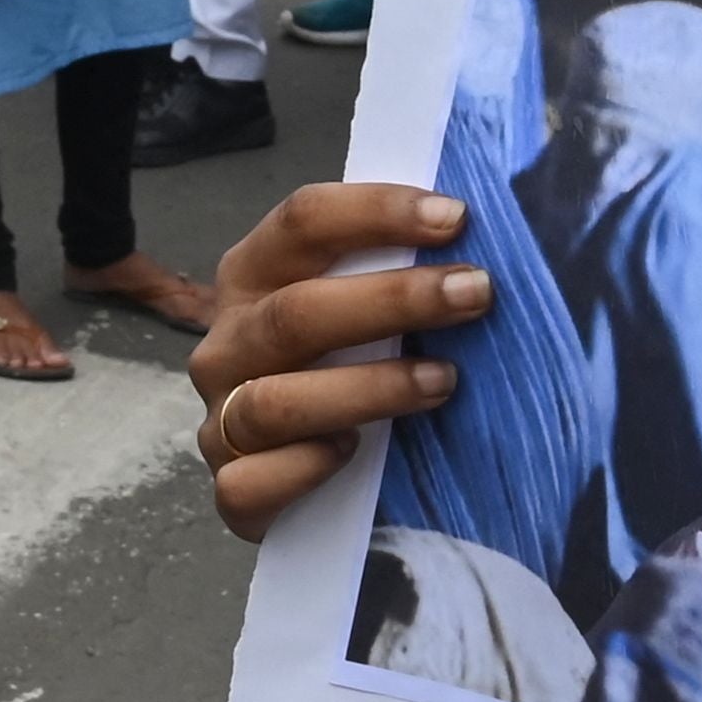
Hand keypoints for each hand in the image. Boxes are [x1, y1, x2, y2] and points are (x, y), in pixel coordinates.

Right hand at [188, 184, 487, 539]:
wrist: (314, 481)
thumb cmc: (351, 369)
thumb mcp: (362, 309)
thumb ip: (397, 267)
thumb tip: (480, 226)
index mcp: (254, 275)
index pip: (302, 221)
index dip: (376, 212)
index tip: (456, 218)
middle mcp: (228, 342)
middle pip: (296, 310)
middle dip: (393, 299)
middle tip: (475, 292)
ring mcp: (221, 419)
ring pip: (276, 402)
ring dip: (366, 388)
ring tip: (444, 381)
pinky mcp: (232, 490)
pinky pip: (251, 484)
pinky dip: (304, 468)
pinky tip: (352, 454)